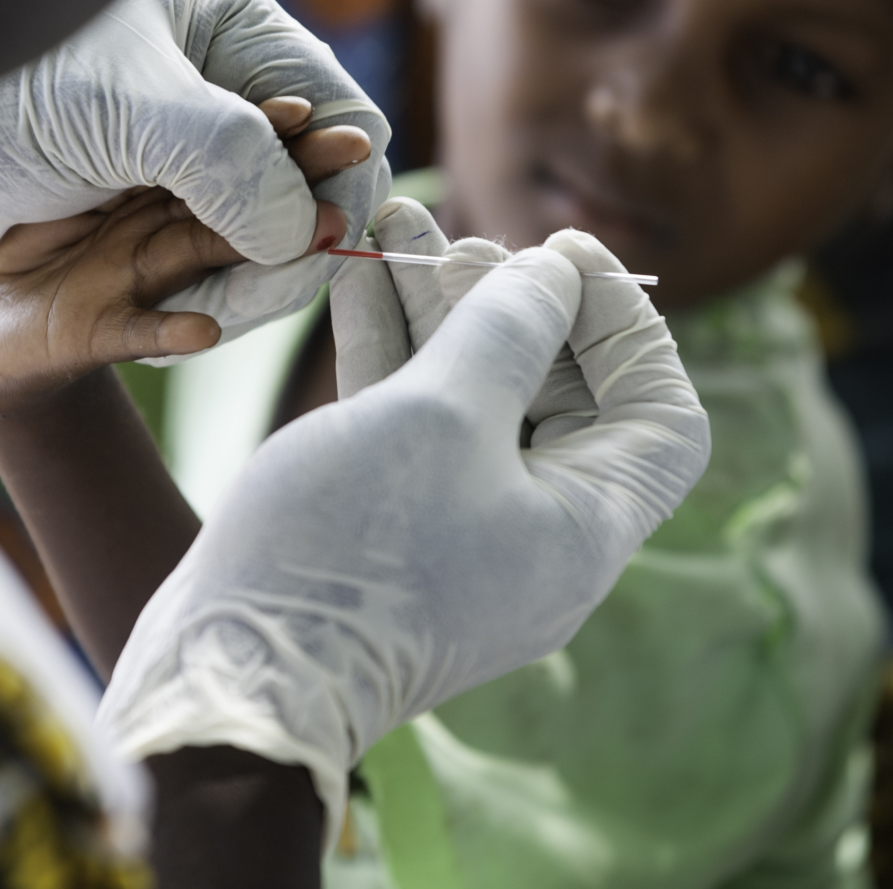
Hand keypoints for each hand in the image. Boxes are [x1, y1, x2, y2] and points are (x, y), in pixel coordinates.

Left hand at [0, 0, 390, 349]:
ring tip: (224, 310)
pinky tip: (191, 336)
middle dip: (291, 239)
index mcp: (223, 36)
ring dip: (243, 285)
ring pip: (245, 253)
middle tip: (278, 274)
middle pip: (296, 189)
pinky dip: (186, 321)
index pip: (334, 111)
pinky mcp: (120, 246)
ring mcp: (164, 181)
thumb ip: (229, 161)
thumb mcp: (126, 109)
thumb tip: (308, 229)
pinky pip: (178, 298)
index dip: (338, 177)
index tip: (322, 231)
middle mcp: (204, 106)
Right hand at [98, 215, 707, 842]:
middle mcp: (534, 531)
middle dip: (512, 301)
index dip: (629, 323)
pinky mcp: (385, 524)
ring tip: (392, 220)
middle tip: (458, 239)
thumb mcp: (443, 416)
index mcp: (585, 526)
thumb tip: (553, 274)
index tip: (566, 251)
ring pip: (470, 398)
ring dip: (438, 308)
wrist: (231, 672)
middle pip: (558, 394)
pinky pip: (409, 422)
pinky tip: (355, 272)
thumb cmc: (354, 548)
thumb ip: (508, 330)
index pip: (660, 414)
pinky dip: (391, 348)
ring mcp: (457, 529)